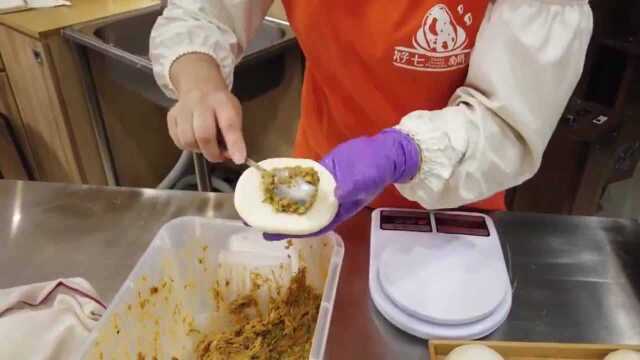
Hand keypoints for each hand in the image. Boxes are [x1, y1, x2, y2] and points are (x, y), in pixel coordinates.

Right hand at [168, 53, 245, 162]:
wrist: (199, 86)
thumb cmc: (220, 106)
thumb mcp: (234, 114)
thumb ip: (234, 135)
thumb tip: (233, 157)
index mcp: (222, 102)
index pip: (229, 125)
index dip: (234, 144)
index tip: (239, 159)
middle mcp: (201, 103)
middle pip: (203, 134)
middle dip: (213, 152)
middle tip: (219, 157)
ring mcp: (183, 109)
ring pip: (188, 140)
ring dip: (199, 150)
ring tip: (206, 145)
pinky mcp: (171, 117)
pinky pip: (178, 141)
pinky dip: (188, 146)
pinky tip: (195, 139)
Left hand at [264, 129, 420, 239]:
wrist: (383, 151)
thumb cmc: (375, 169)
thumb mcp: (364, 180)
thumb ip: (350, 188)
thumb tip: (335, 195)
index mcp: (337, 210)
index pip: (311, 226)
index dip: (291, 231)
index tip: (270, 234)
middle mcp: (327, 202)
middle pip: (300, 214)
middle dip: (280, 218)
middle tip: (256, 219)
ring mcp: (323, 188)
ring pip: (299, 198)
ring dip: (281, 200)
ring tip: (260, 200)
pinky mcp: (322, 173)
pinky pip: (303, 180)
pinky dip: (289, 180)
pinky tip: (273, 179)